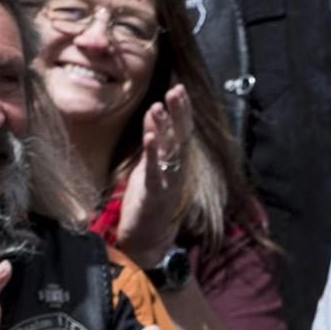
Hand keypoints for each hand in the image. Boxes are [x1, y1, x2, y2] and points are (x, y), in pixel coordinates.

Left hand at [114, 84, 196, 270]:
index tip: (179, 89)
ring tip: (158, 107)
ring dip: (165, 129)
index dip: (182, 111)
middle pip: (181, 137)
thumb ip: (154, 142)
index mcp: (177, 164)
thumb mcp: (151, 166)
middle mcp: (177, 171)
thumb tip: (153, 114)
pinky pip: (155, 171)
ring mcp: (168, 183)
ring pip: (171, 152)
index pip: (182, 132)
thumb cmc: (149, 201)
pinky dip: (153, 154)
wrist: (148, 240)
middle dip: (179, 114)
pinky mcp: (155, 195)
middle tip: (176, 91)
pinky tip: (149, 137)